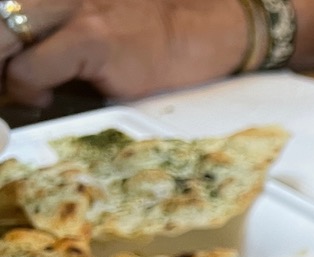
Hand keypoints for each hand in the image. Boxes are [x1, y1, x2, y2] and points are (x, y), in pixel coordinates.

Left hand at [3, 0, 246, 105]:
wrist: (202, 27)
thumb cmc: (146, 30)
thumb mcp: (89, 15)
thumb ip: (49, 31)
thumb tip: (11, 67)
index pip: (4, 10)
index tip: (1, 70)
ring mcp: (73, 10)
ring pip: (0, 41)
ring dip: (1, 73)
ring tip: (13, 90)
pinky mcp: (91, 40)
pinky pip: (31, 71)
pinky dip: (28, 90)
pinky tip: (43, 97)